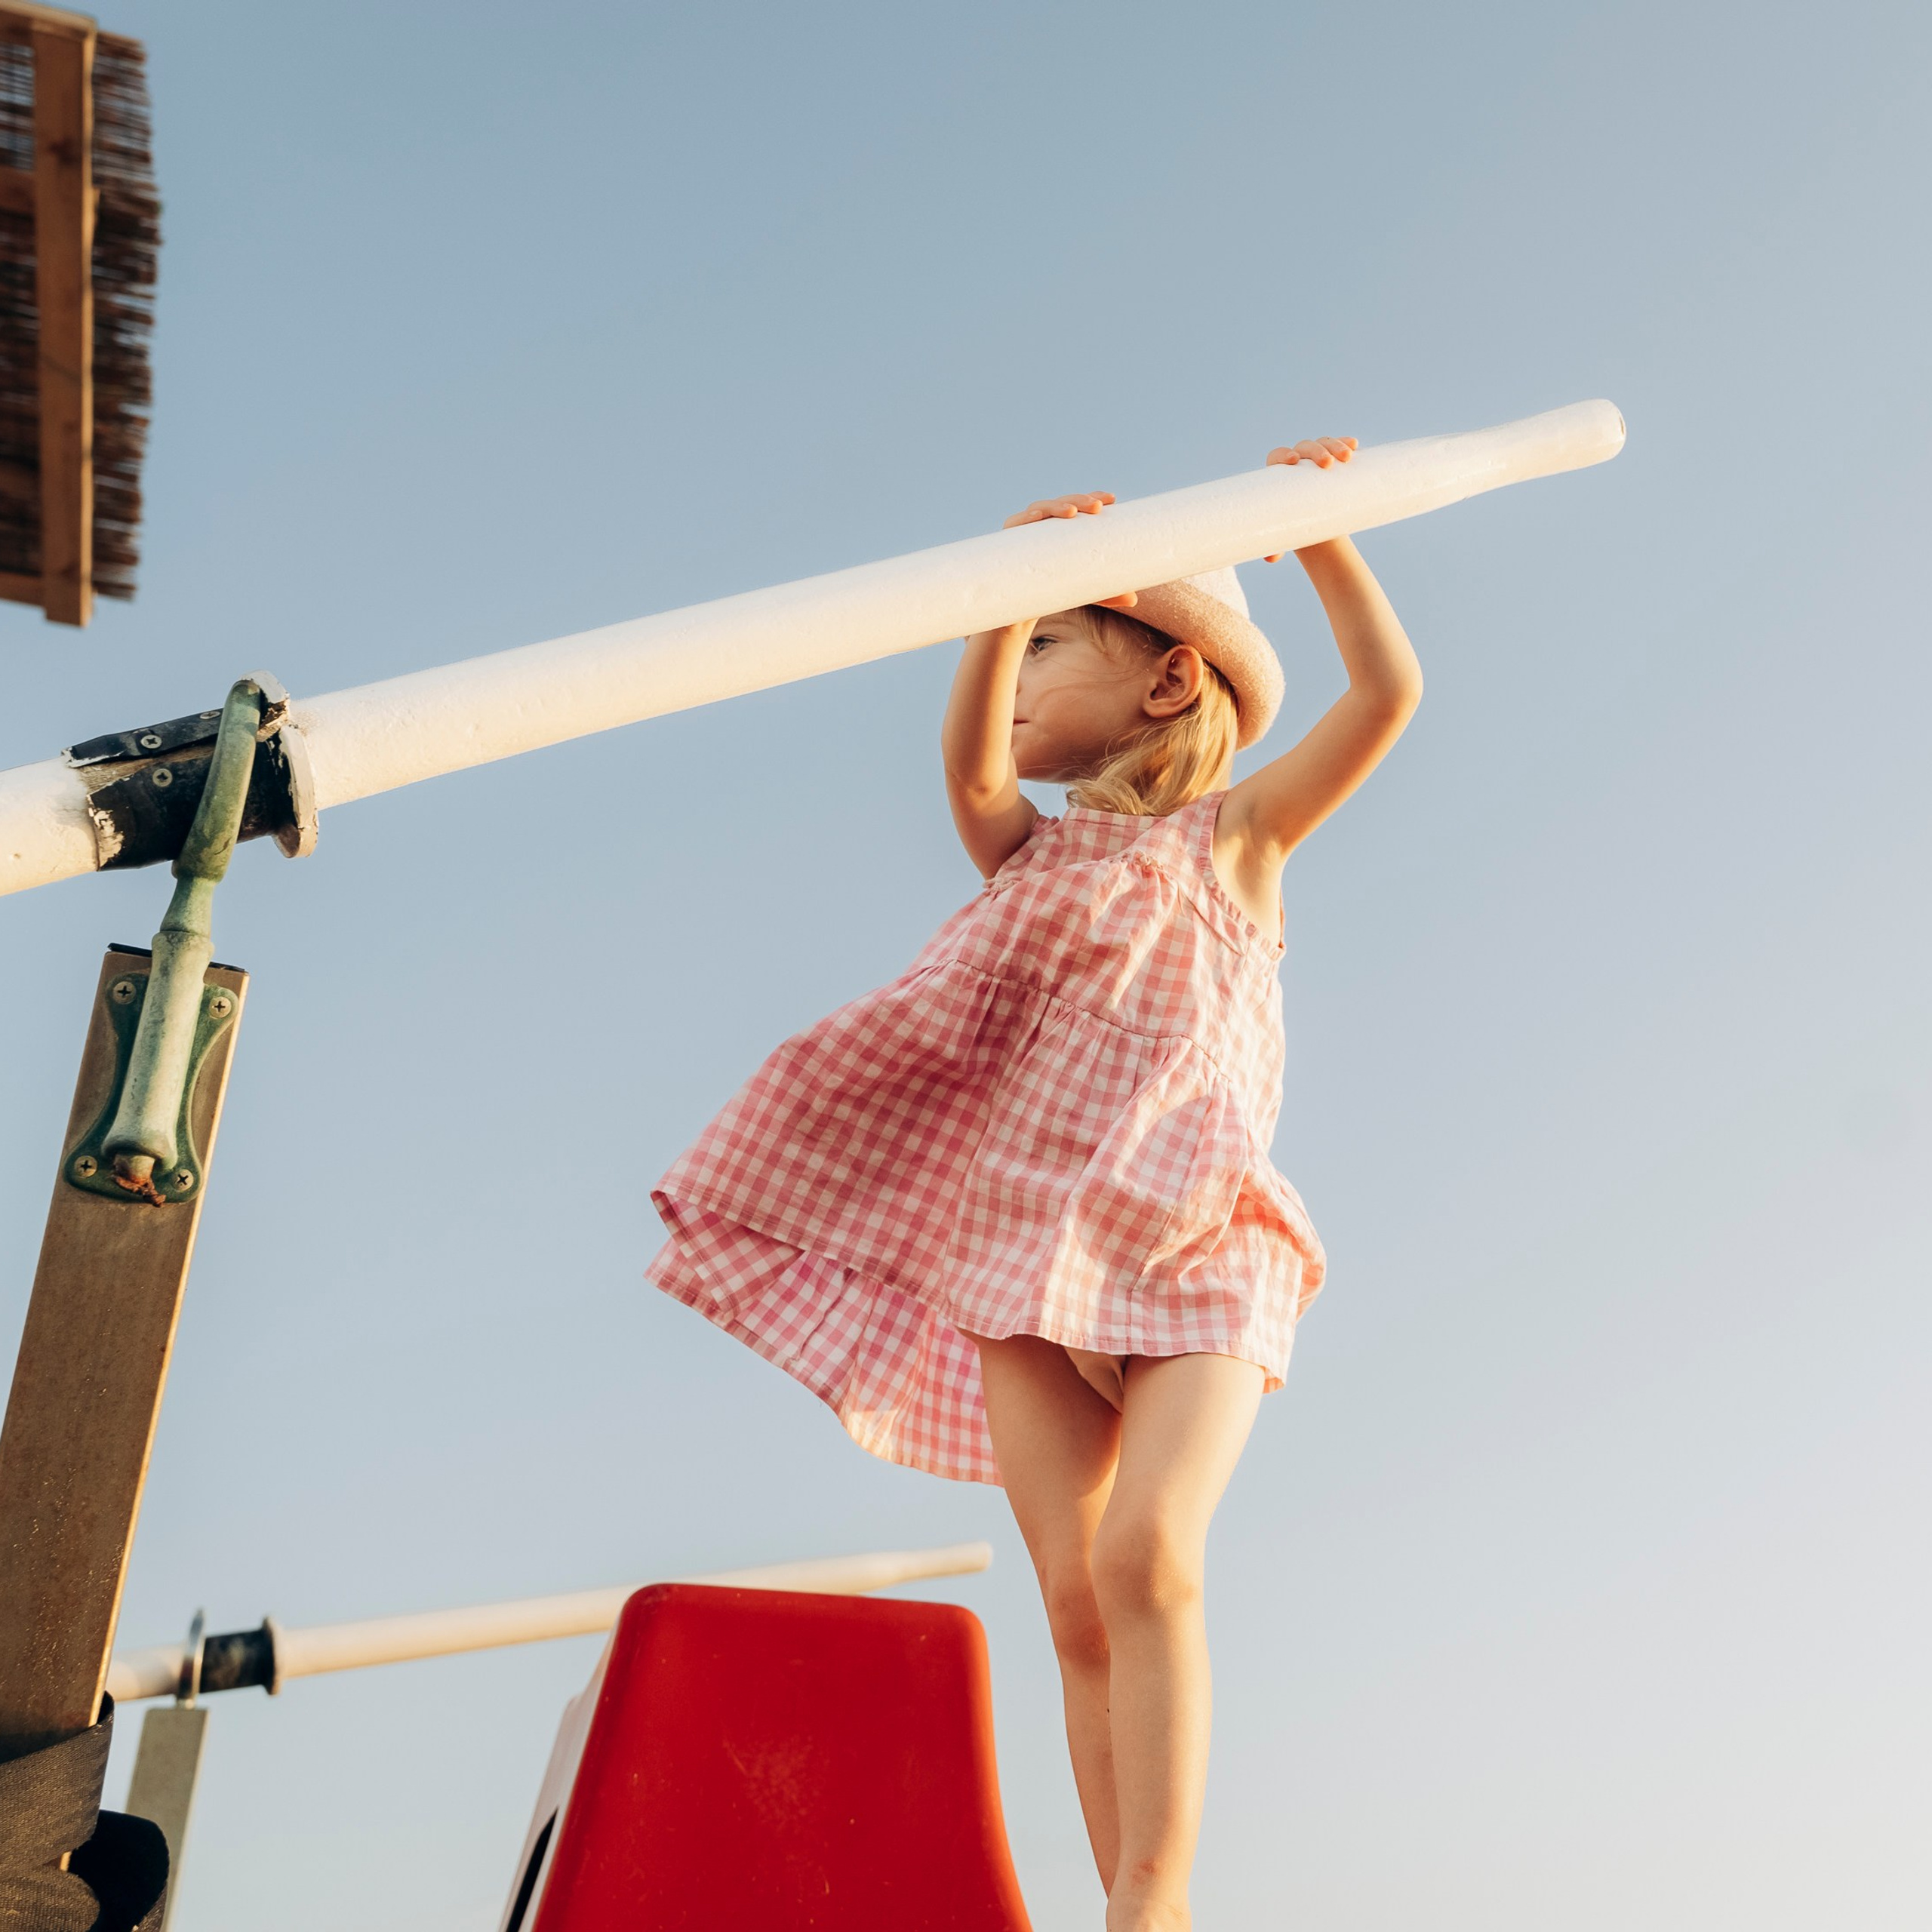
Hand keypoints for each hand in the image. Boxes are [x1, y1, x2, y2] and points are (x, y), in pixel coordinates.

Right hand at [1002, 492, 1136, 608]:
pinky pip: (1013, 527)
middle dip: (1079, 500)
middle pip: (1060, 504)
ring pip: (1038, 510)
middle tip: (1097, 507)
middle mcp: (1040, 526)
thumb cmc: (1053, 593)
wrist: (1017, 613)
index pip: (1077, 505)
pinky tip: (1036, 517)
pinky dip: (1023, 519)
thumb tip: (1133, 599)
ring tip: (1071, 511)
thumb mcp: (1082, 591)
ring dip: (1054, 506)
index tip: (1111, 500)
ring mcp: (1022, 534)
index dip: (1092, 497)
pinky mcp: (1006, 546)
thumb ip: (1105, 593)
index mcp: (1058, 530)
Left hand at [1263, 437, 1357, 561]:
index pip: (1277, 457)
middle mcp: (1298, 461)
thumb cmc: (1294, 525)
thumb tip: (1271, 558)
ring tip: (1348, 457)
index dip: (1283, 454)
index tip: (1292, 460)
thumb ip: (1275, 545)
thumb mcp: (1285, 534)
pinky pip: (1339, 447)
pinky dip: (1345, 443)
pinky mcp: (1334, 459)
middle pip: (1304, 448)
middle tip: (1327, 464)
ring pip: (1324, 444)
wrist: (1313, 519)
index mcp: (1279, 474)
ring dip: (1335, 446)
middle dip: (1316, 451)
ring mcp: (1316, 458)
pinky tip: (1354, 444)